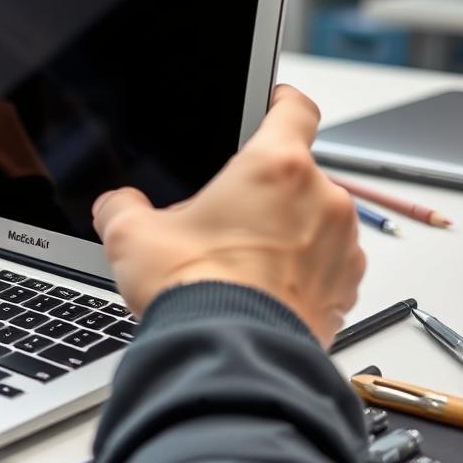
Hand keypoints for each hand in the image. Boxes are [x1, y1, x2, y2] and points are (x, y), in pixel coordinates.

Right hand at [92, 85, 364, 347]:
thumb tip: (116, 206)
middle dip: (264, 191)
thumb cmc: (196, 294)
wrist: (232, 361)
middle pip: (295, 174)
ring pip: (313, 220)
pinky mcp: (346, 288)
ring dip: (286, 231)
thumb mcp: (132, 237)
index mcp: (274, 166)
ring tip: (241, 263)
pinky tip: (263, 290)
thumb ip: (121, 207)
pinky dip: (301, 270)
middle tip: (225, 219)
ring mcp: (341, 246)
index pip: (295, 108)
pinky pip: (326, 263)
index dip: (282, 100)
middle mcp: (322, 199)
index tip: (274, 103)